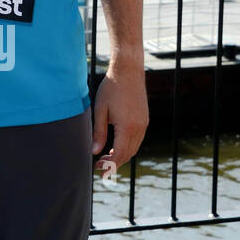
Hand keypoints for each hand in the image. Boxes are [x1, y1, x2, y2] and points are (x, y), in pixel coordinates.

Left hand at [91, 61, 147, 178]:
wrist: (128, 71)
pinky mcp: (145, 119)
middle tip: (100, 165)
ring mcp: (144, 124)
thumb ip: (98, 133)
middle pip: (128, 154)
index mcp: (127, 127)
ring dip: (121, 156)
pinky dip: (128, 147)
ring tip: (106, 158)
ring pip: (134, 148)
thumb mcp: (100, 110)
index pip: (119, 155)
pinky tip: (116, 146)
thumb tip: (94, 152)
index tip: (98, 169)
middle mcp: (139, 128)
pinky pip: (137, 139)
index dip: (109, 165)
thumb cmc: (111, 88)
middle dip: (114, 163)